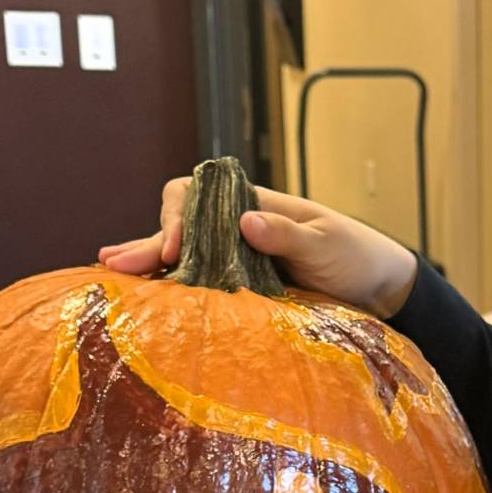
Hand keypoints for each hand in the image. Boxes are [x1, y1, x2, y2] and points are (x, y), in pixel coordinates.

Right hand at [98, 180, 419, 317]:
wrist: (379, 291)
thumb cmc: (356, 256)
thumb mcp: (326, 243)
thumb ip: (288, 235)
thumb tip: (247, 221)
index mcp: (252, 207)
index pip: (197, 196)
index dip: (178, 218)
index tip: (175, 248)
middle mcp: (235, 231)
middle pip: (179, 227)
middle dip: (148, 242)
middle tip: (118, 262)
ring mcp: (235, 261)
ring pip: (182, 257)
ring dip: (149, 263)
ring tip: (112, 271)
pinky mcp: (241, 292)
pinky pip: (200, 287)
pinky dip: (171, 288)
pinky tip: (144, 295)